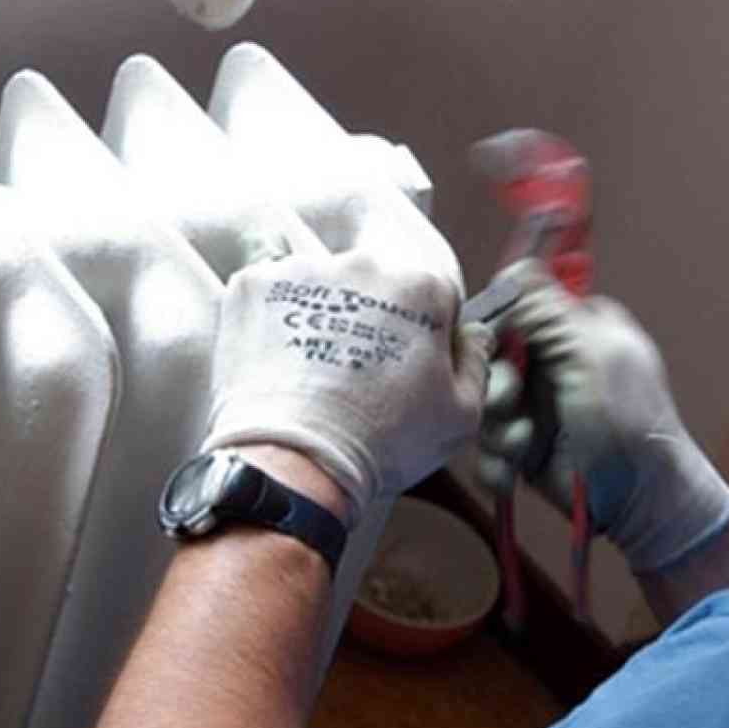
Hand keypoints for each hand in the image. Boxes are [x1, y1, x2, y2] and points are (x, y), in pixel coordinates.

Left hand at [204, 250, 493, 509]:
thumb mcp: (461, 415)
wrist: (293, 463)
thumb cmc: (381, 444)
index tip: (401, 368)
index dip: (420, 336)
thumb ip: (476, 361)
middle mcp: (362, 264)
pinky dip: (271, 322)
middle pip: (372, 286)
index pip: (430, 296)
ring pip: (319, 288)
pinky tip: (278, 364)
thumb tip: (474, 333)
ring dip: (319, 319)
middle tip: (354, 377)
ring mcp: (303, 270)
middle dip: (368, 321)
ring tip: (311, 375)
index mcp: (420, 287)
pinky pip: (270, 295)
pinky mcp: (252, 285)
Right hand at [477, 260, 728, 572]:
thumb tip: (516, 265)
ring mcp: (536, 408)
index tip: (492, 342)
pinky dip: (497, 462)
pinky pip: (488, 447)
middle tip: (510, 402)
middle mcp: (552, 364)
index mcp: (575, 329)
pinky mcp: (523, 449)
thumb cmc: (628, 421)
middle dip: (496, 386)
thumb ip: (549, 312)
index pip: (518, 306)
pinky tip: (514, 472)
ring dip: (499, 428)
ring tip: (523, 445)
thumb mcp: (590, 355)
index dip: (497, 323)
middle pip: (491, 358)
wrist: (638, 500)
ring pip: (484, 404)